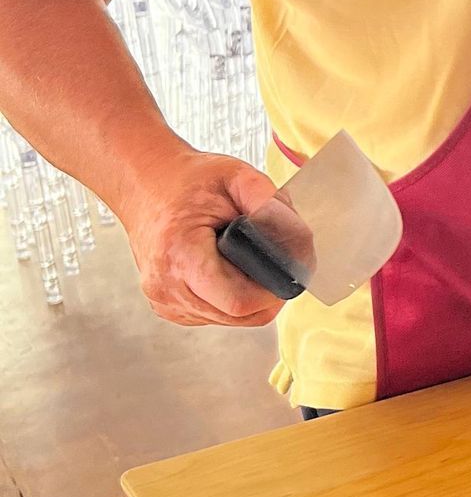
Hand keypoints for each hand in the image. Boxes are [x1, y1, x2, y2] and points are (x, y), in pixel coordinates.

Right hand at [119, 150, 295, 327]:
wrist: (145, 185)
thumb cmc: (186, 181)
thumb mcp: (236, 176)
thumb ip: (271, 205)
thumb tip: (300, 239)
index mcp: (180, 254)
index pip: (239, 301)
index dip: (272, 290)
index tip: (287, 272)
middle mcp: (166, 285)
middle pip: (238, 315)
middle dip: (266, 294)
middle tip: (274, 264)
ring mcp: (164, 300)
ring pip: (228, 320)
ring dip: (249, 298)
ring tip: (247, 263)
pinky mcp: (166, 307)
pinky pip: (212, 316)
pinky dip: (229, 299)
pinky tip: (228, 272)